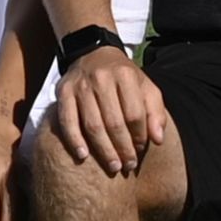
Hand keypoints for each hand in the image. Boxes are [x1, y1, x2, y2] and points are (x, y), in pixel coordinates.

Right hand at [42, 45, 167, 176]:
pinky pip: (67, 121)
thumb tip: (158, 140)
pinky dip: (74, 140)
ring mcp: (81, 86)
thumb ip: (155, 112)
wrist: (93, 54)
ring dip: (103, 150)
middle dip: (123, 148)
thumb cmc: (123, 78)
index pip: (135, 114)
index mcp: (126, 75)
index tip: (140, 150)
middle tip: (128, 166)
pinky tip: (83, 156)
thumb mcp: (146, 87)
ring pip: (92, 124)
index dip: (140, 136)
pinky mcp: (63, 92)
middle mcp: (102, 78)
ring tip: (113, 166)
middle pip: (114, 122)